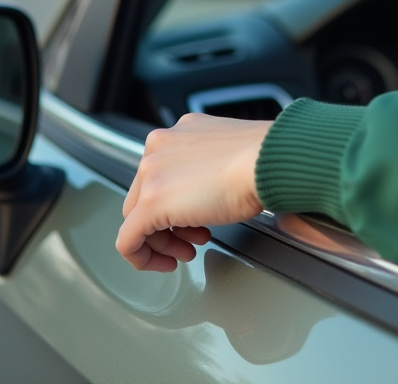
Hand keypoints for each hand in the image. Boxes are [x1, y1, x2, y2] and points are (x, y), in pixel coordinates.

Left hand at [117, 113, 271, 271]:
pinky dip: (141, 257)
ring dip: (162, 241)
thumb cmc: (264, 159)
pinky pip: (128, 239)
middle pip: (144, 197)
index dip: (176, 205)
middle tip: (193, 240)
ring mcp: (152, 172)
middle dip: (168, 226)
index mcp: (178, 133)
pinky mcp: (152, 202)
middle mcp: (159, 147)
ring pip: (135, 217)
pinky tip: (165, 264)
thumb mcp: (228, 156)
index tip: (193, 221)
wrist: (269, 161)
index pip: (160, 176)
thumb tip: (208, 193)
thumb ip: (207, 169)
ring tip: (188, 251)